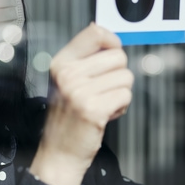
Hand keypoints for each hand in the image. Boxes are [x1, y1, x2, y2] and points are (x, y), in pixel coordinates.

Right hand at [30, 23, 133, 184]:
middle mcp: (68, 74)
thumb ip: (85, 57)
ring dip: (120, 93)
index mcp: (61, 62)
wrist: (59, 152)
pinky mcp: (93, 109)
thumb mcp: (67, 80)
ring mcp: (79, 92)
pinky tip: (105, 115)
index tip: (111, 54)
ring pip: (126, 77)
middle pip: (118, 56)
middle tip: (103, 91)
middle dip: (119, 75)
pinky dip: (121, 107)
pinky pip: (125, 96)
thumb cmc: (68, 115)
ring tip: (102, 104)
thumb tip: (104, 31)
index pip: (96, 32)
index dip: (112, 42)